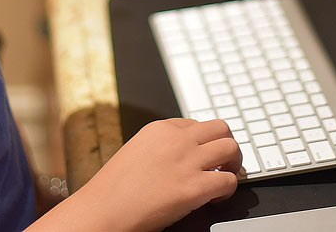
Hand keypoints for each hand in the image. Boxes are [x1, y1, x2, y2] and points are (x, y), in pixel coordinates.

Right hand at [27, 118, 240, 231]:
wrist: (101, 212)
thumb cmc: (113, 190)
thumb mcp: (135, 152)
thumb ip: (160, 148)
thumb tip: (182, 155)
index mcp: (159, 129)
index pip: (197, 124)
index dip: (204, 142)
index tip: (204, 155)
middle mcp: (176, 140)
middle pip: (221, 128)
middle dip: (226, 145)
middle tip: (224, 163)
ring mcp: (187, 162)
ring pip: (232, 148)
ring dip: (233, 164)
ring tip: (224, 177)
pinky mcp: (194, 188)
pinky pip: (229, 181)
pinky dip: (228, 190)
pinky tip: (214, 199)